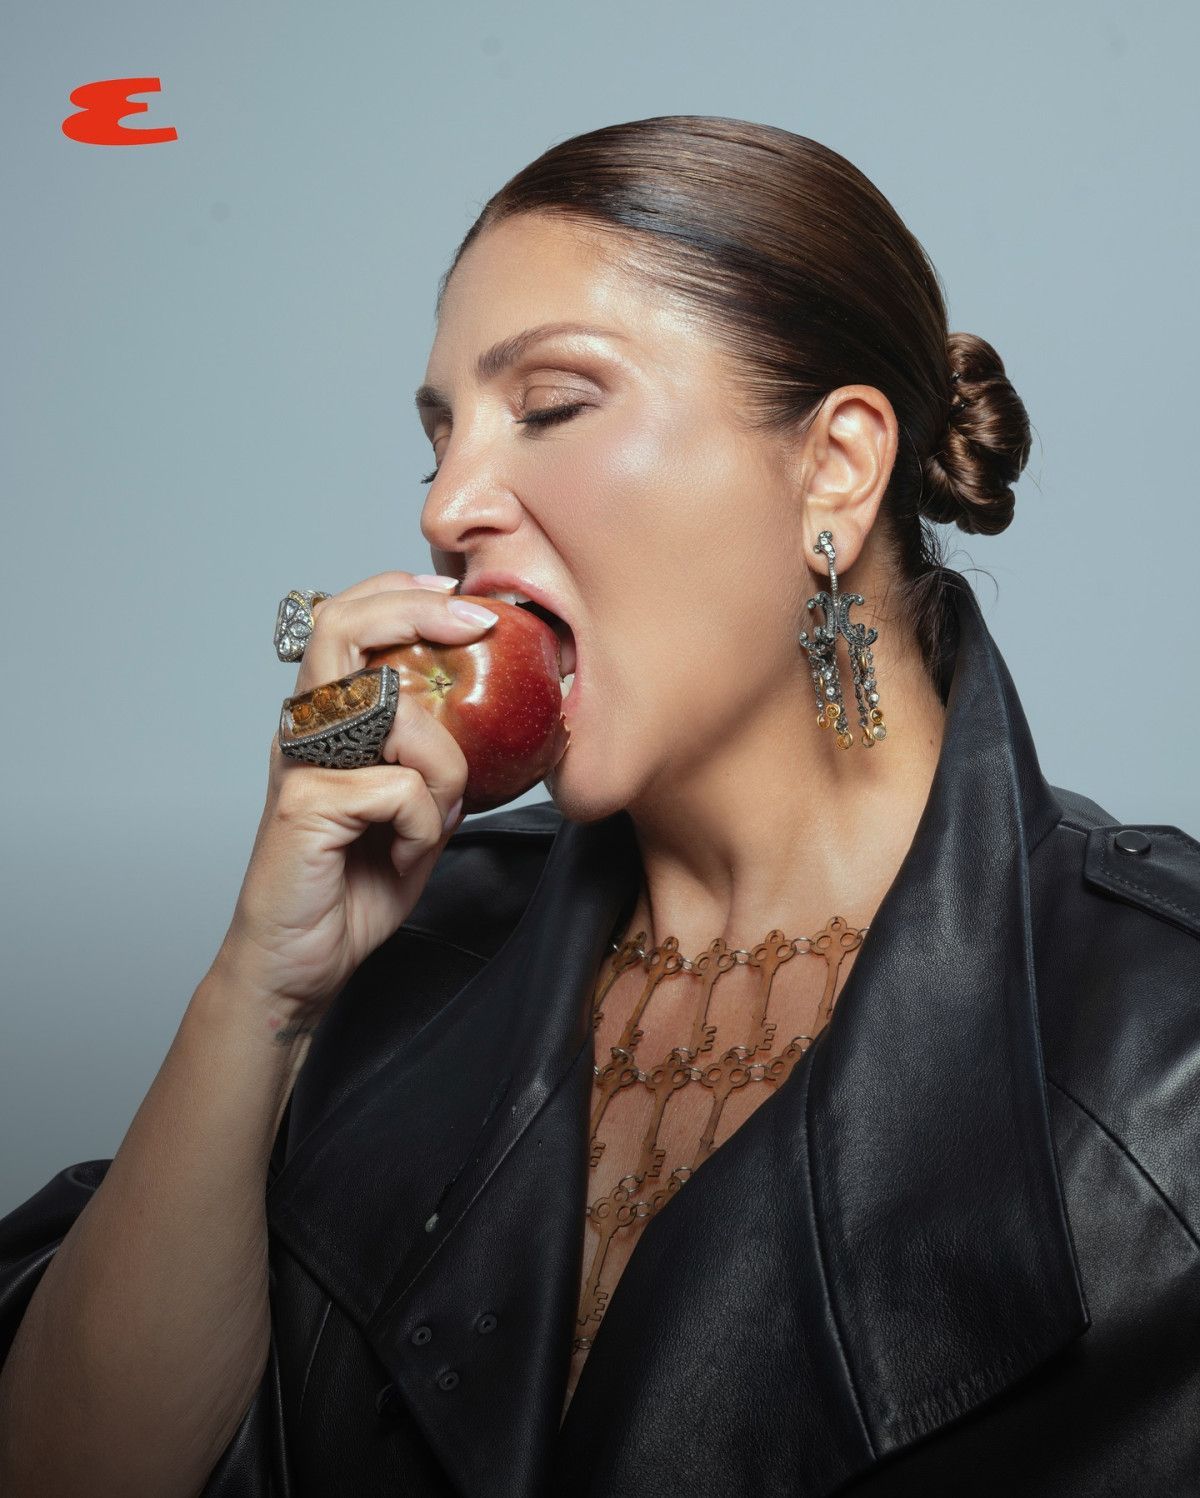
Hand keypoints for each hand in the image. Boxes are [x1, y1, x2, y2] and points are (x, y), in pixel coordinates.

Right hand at [211, 572, 496, 1022]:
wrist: (299, 965)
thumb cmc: (352, 888)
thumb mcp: (416, 815)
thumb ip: (438, 767)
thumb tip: (489, 730)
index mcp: (328, 723)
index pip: (347, 624)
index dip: (398, 595)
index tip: (458, 597)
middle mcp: (307, 731)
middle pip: (345, 626)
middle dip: (416, 609)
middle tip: (475, 621)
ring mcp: (301, 763)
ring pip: (397, 715)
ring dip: (444, 766)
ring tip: (435, 821)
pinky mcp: (305, 805)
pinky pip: (401, 788)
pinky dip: (425, 824)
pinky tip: (405, 855)